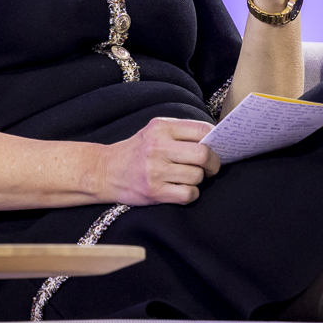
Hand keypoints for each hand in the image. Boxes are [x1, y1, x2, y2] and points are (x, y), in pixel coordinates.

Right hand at [95, 117, 220, 205]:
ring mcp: (155, 171)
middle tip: (211, 167)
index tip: (217, 146)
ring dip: (199, 179)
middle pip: (203, 155)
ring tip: (190, 177)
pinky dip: (191, 194)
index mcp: (161, 127)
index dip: (216, 139)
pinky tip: (183, 189)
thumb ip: (181, 132)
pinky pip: (188, 194)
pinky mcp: (154, 192)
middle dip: (214, 163)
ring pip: (197, 176)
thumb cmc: (137, 151)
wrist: (105, 171)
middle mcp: (158, 147)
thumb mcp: (154, 132)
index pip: (201, 129)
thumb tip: (215, 140)